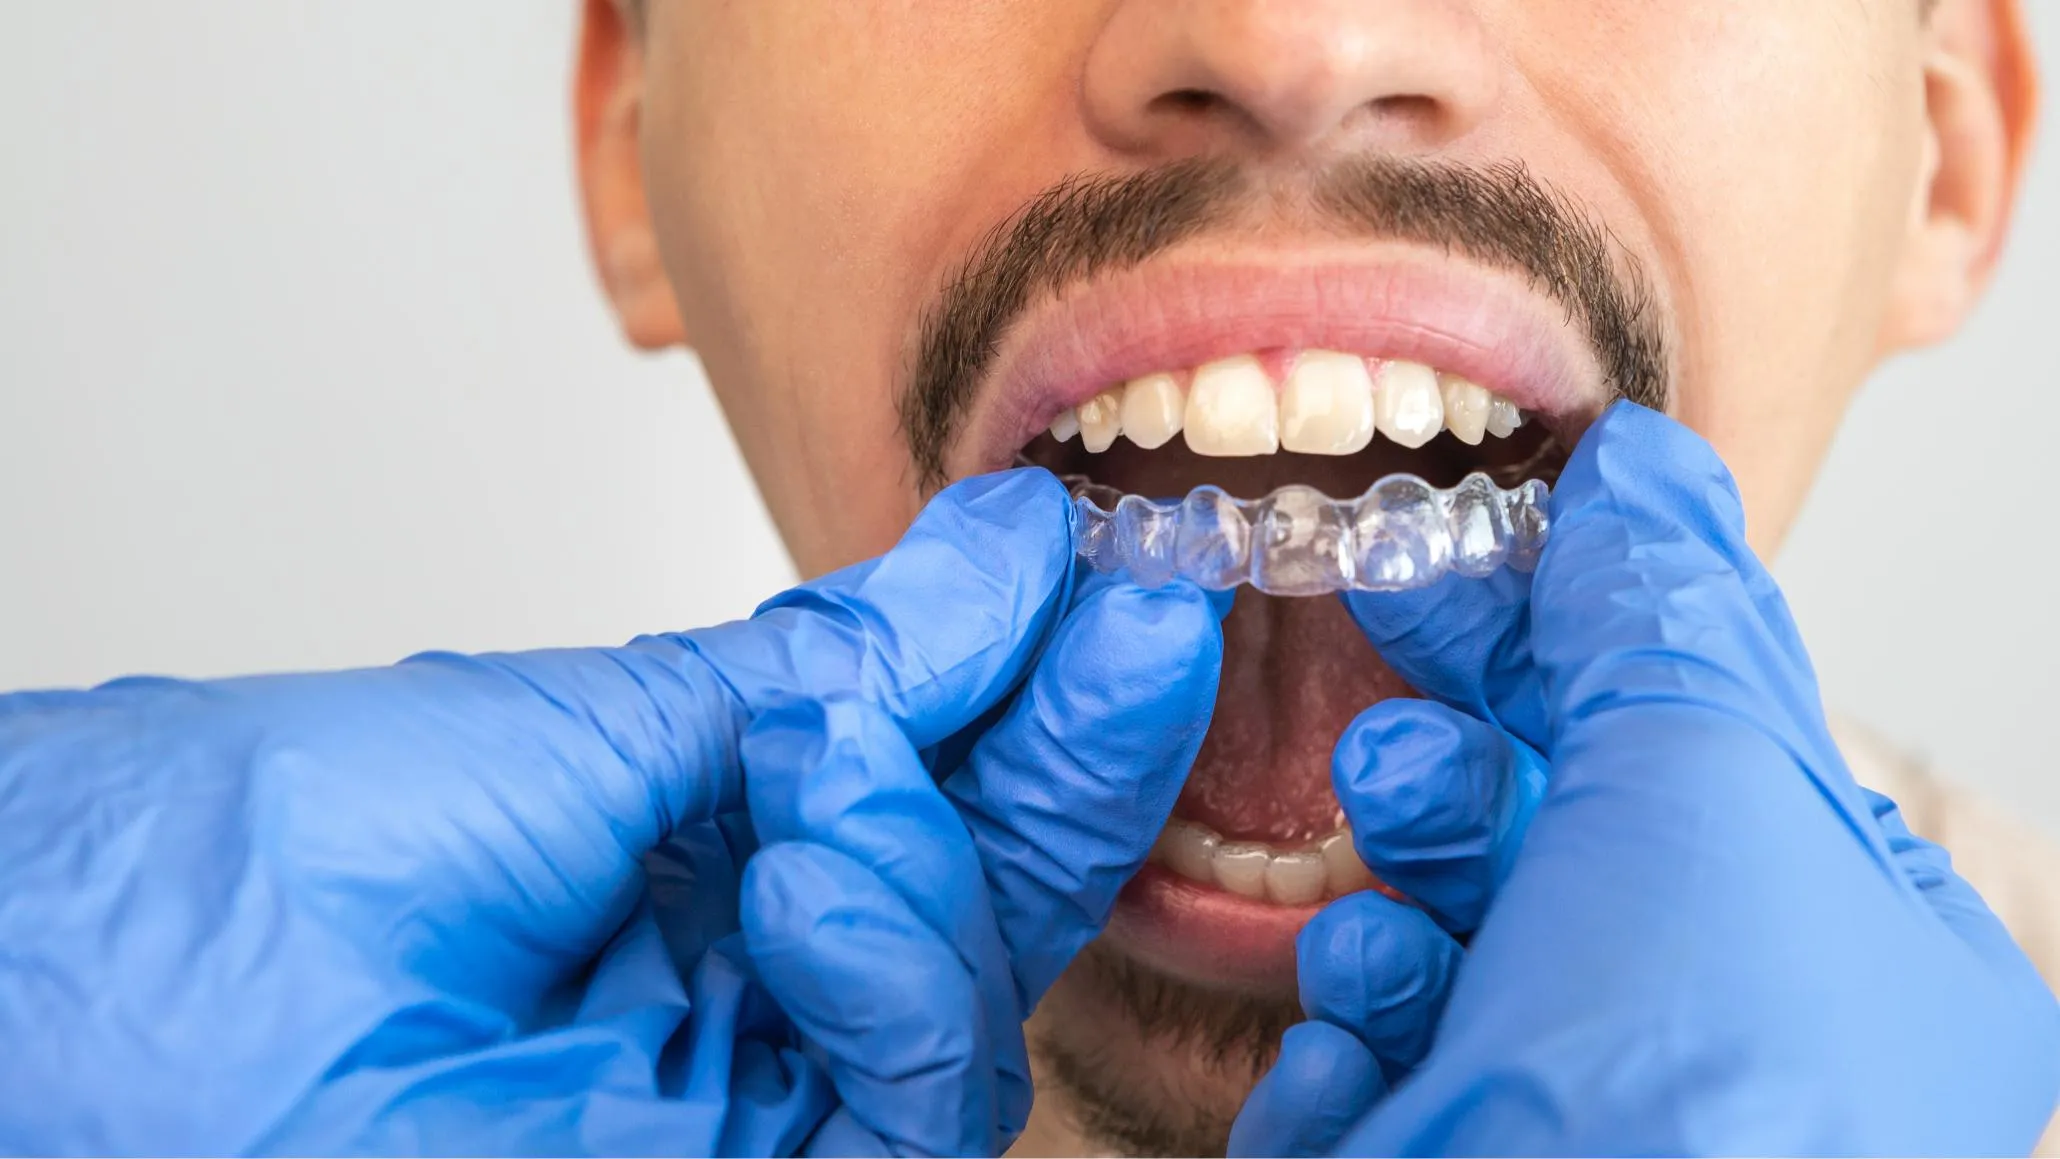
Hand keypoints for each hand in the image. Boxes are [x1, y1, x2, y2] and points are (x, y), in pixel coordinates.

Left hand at [0, 469, 1223, 1155]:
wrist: (129, 968)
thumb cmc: (295, 833)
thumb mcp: (612, 716)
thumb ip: (841, 669)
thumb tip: (1004, 557)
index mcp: (725, 866)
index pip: (944, 796)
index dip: (1047, 695)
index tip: (1117, 568)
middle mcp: (754, 992)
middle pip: (993, 908)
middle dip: (1076, 762)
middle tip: (1141, 619)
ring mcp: (747, 1098)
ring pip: (971, 1018)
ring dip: (951, 861)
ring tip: (846, 761)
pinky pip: (898, 1102)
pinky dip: (893, 969)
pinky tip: (821, 860)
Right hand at [1233, 403, 2059, 1154]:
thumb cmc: (1698, 1106)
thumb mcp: (1704, 784)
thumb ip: (1659, 609)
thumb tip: (1642, 467)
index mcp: (1850, 956)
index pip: (1699, 729)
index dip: (1575, 614)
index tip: (1464, 532)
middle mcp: (1726, 1052)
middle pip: (1557, 825)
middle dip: (1461, 747)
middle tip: (1381, 669)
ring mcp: (1579, 1127)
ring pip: (1445, 940)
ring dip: (1398, 905)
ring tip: (1388, 925)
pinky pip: (1374, 1068)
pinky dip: (1356, 1057)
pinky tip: (1369, 1080)